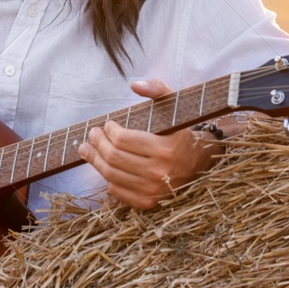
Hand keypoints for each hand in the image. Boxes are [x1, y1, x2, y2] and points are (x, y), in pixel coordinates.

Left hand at [79, 79, 220, 209]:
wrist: (201, 160)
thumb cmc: (183, 130)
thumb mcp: (176, 105)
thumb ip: (157, 89)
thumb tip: (134, 85)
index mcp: (165, 149)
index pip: (123, 140)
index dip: (109, 130)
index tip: (108, 124)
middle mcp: (159, 173)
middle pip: (113, 158)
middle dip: (97, 144)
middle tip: (92, 134)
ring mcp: (153, 191)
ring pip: (111, 176)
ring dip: (95, 160)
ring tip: (87, 149)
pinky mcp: (149, 202)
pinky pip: (118, 191)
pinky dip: (107, 179)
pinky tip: (105, 167)